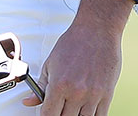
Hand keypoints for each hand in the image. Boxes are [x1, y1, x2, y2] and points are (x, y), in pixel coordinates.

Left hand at [23, 0, 129, 114]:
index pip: (48, 115)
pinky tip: (85, 112)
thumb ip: (40, 86)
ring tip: (72, 109)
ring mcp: (93, 95)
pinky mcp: (107, 94)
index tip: (46, 114)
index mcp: (59, 85)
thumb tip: (29, 101)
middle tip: (59, 109)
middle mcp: (76, 92)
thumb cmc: (73, 43)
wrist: (97, 31)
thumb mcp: (50, 63)